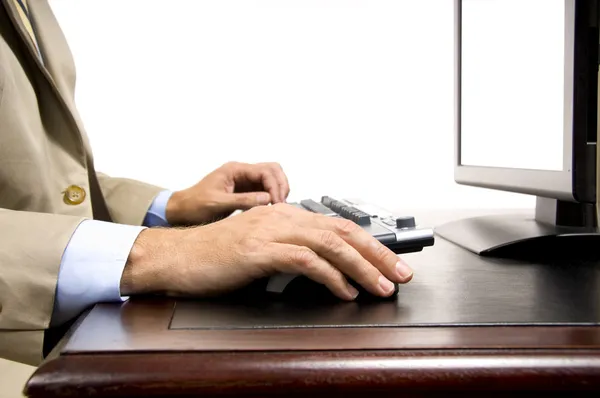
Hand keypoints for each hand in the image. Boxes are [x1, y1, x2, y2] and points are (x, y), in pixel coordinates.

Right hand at [121, 203, 413, 299]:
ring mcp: (271, 232)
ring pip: (329, 244)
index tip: (391, 263)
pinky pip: (304, 260)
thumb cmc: (217, 256)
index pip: (338, 226)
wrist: (178, 256)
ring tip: (381, 287)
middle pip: (342, 231)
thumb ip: (291, 252)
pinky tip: (343, 291)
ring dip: (361, 267)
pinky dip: (329, 276)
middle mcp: (283, 218)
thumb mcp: (261, 249)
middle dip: (377, 254)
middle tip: (400, 274)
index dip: (370, 244)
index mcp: (286, 216)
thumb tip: (326, 270)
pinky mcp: (259, 250)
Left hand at [165, 161, 289, 224]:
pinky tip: (271, 210)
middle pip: (272, 170)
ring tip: (278, 208)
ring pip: (271, 178)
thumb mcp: (218, 204)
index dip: (275, 186)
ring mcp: (245, 180)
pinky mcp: (245, 190)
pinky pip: (265, 189)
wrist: (182, 210)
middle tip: (281, 204)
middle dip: (281, 185)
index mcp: (234, 170)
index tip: (277, 203)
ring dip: (278, 190)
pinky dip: (272, 197)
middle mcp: (242, 171)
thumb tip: (267, 199)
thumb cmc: (195, 205)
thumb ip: (243, 200)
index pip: (265, 171)